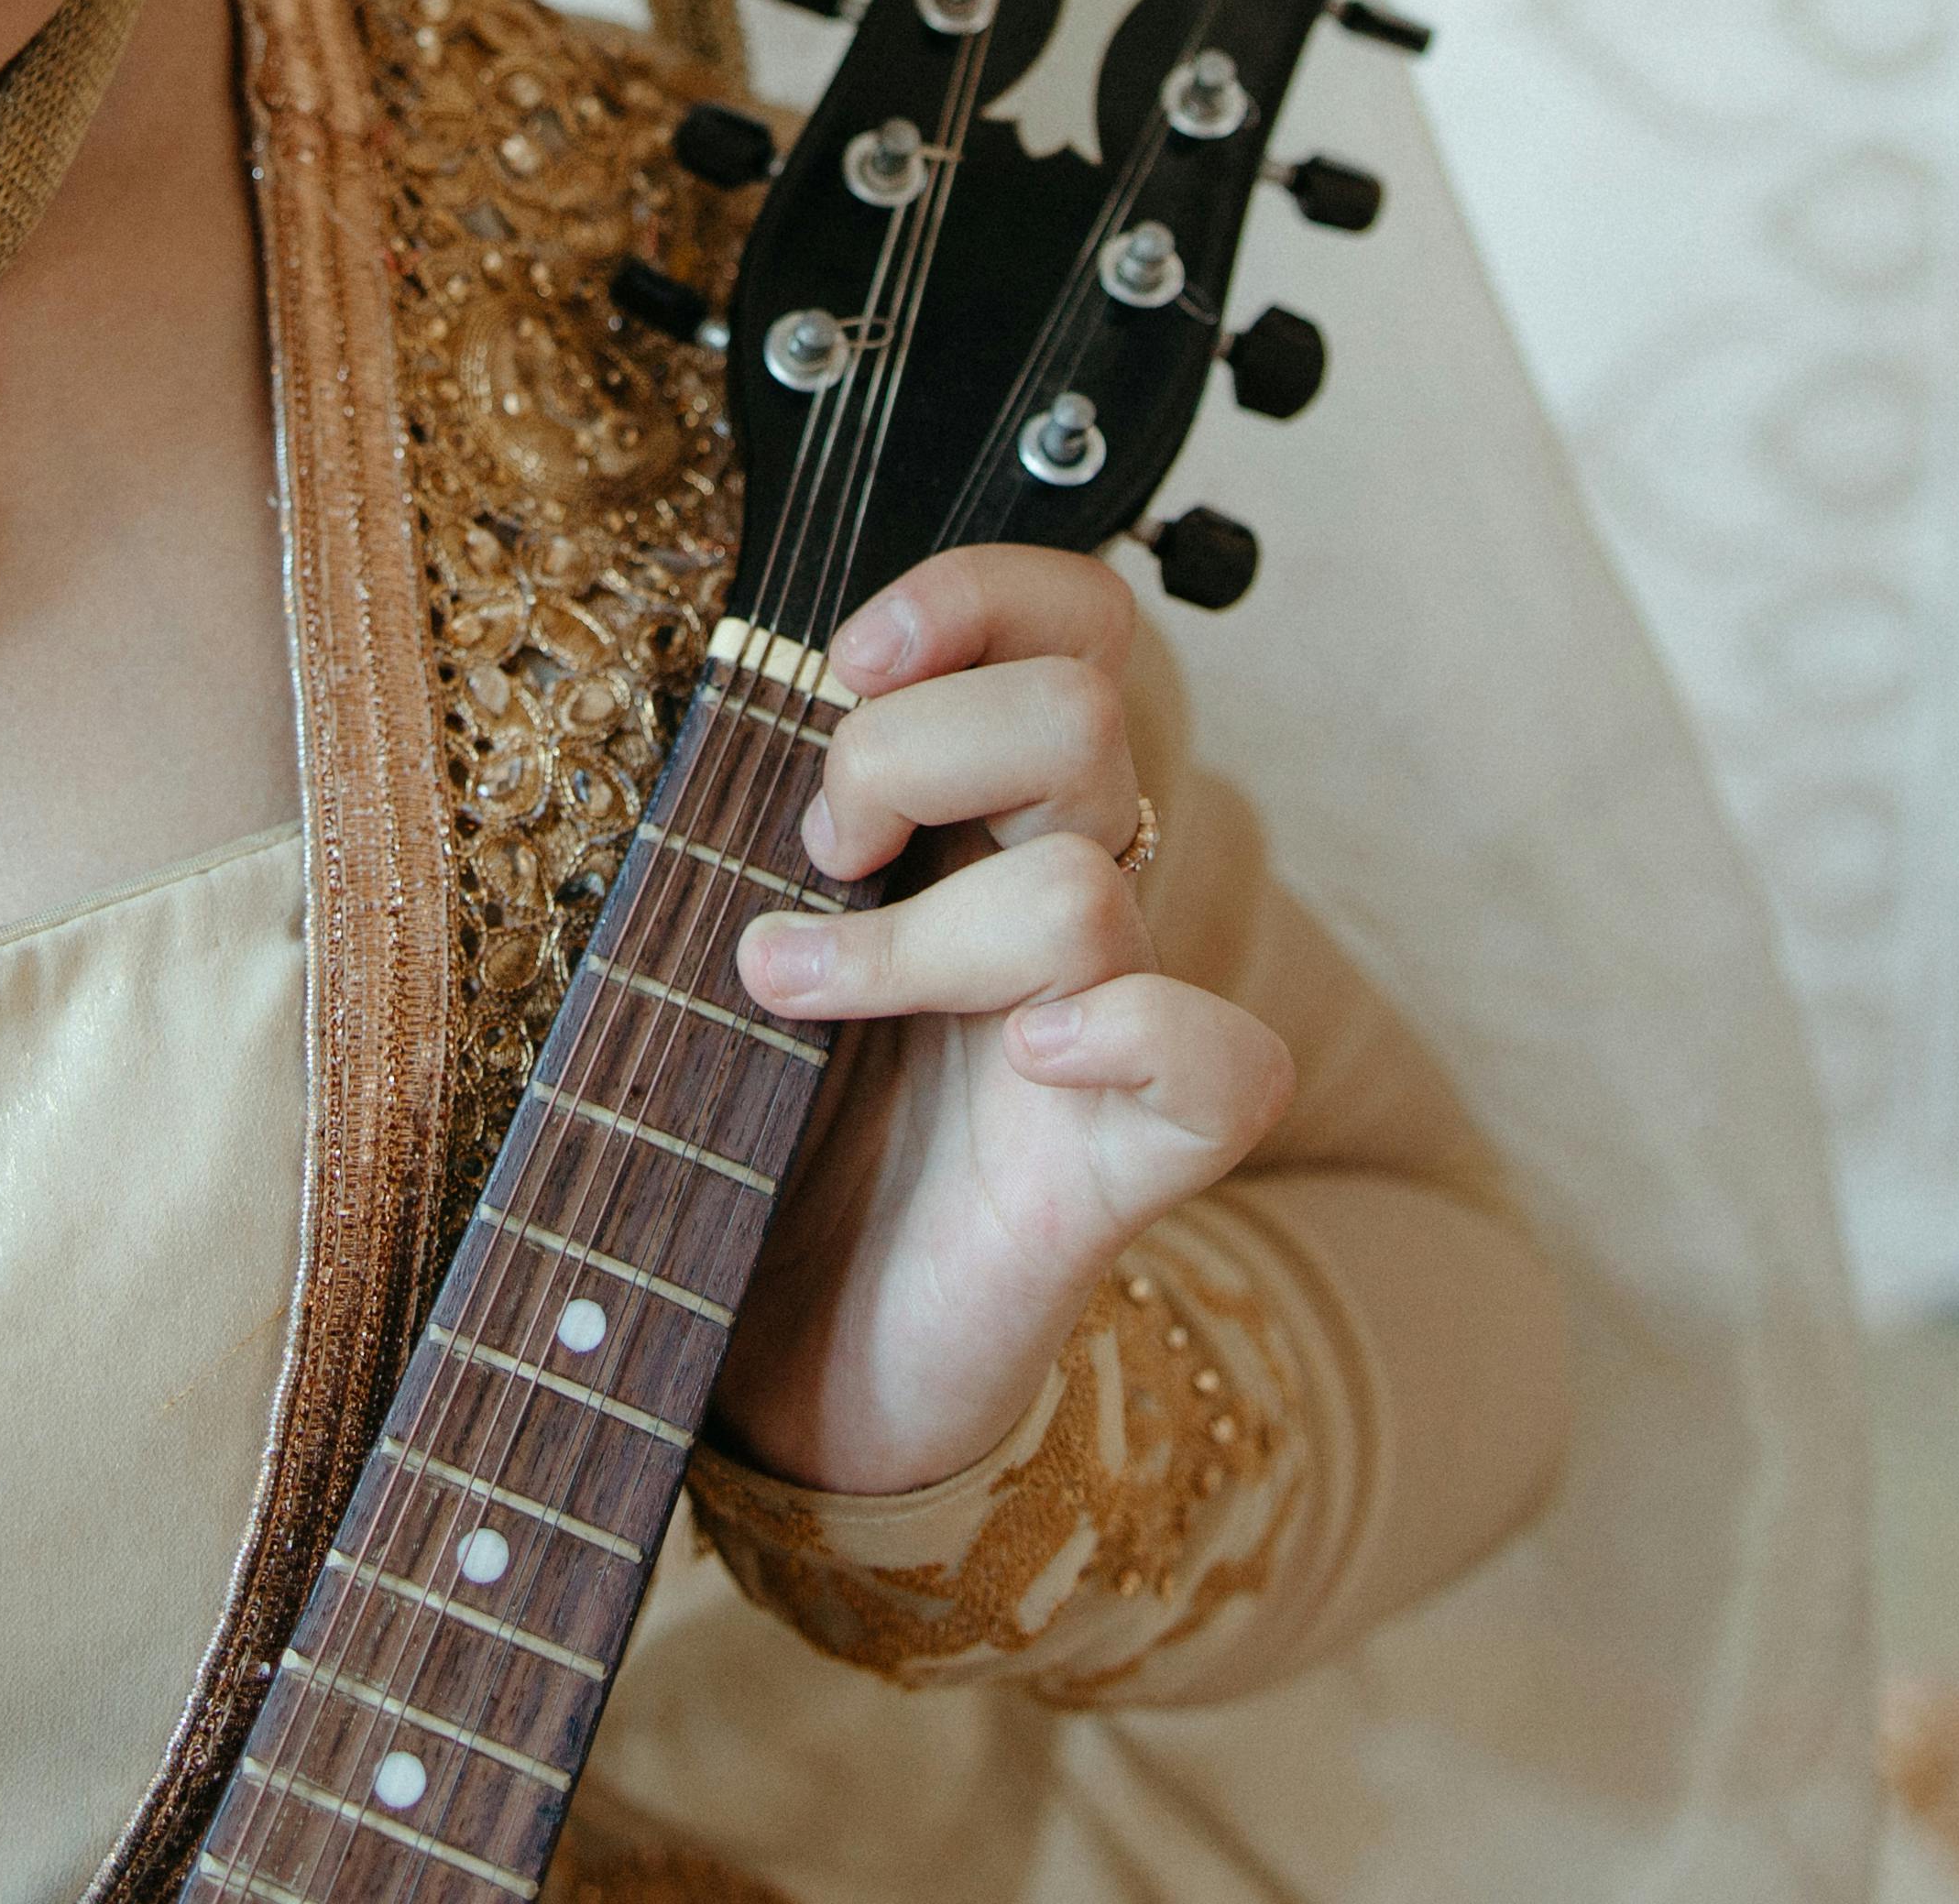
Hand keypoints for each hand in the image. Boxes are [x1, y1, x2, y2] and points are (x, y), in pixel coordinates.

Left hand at [704, 546, 1295, 1495]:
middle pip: (1085, 707)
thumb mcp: (736, 928)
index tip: (850, 659)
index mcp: (988, 819)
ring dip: (907, 932)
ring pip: (1085, 880)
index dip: (978, 596)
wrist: (802, 1361)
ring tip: (791, 987)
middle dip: (908, 752)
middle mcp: (1069, 897)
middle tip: (817, 854)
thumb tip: (736, 694)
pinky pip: (1222, 1058)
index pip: (1074, 621)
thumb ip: (760, 806)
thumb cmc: (771, 1131)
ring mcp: (1108, 1028)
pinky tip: (1026, 1064)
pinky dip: (1125, 1036)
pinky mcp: (1130, 1164)